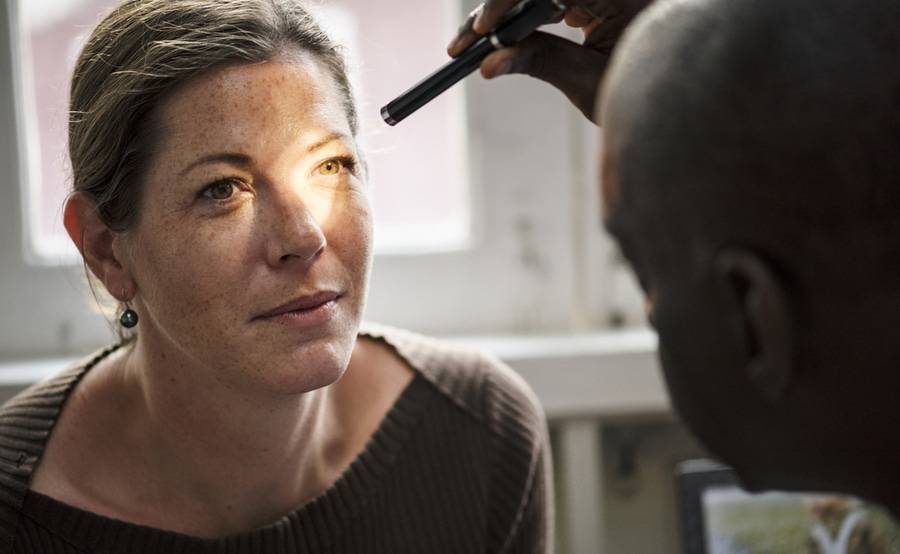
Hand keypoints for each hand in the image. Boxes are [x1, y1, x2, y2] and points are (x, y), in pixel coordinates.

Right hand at [447, 0, 651, 121]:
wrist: (679, 97)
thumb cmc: (646, 91)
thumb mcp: (588, 80)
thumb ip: (538, 62)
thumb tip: (488, 64)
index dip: (506, 1)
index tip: (482, 31)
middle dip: (500, 8)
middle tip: (467, 42)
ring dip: (508, 12)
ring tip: (479, 43)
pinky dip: (528, 13)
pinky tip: (506, 35)